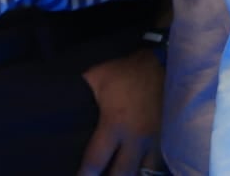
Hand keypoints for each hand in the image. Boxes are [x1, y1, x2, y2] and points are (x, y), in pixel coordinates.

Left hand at [77, 47, 163, 175]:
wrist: (160, 64)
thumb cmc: (125, 72)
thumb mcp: (97, 78)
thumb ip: (81, 92)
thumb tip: (60, 97)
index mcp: (114, 125)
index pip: (96, 159)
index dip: (86, 174)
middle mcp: (136, 139)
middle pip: (123, 173)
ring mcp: (156, 141)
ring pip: (145, 172)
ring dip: (132, 174)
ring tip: (123, 173)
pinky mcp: (169, 138)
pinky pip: (160, 163)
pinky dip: (150, 169)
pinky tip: (141, 170)